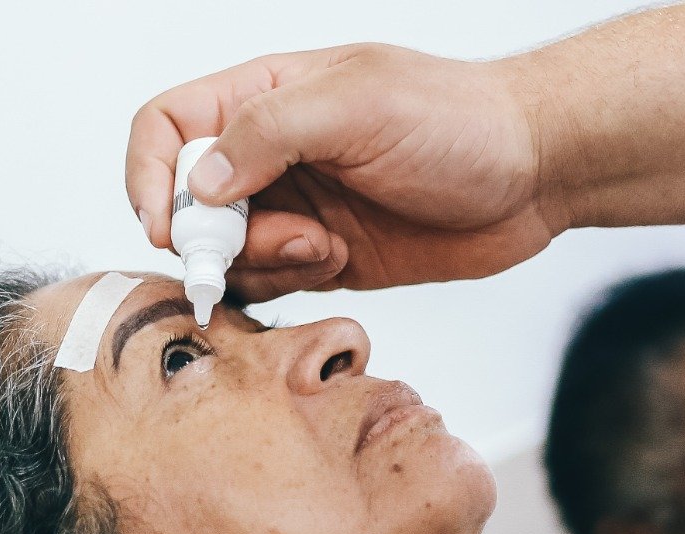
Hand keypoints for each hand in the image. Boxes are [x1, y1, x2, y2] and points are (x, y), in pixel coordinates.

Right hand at [125, 44, 565, 301]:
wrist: (535, 171)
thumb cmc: (459, 119)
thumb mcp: (357, 103)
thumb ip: (269, 134)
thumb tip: (199, 183)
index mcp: (267, 97)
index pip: (168, 127)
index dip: (149, 175)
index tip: (165, 225)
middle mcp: (273, 153)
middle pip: (191, 203)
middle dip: (215, 236)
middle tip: (279, 242)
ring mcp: (300, 207)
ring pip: (231, 252)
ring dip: (262, 262)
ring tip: (324, 247)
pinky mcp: (328, 256)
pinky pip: (273, 283)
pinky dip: (287, 284)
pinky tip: (336, 263)